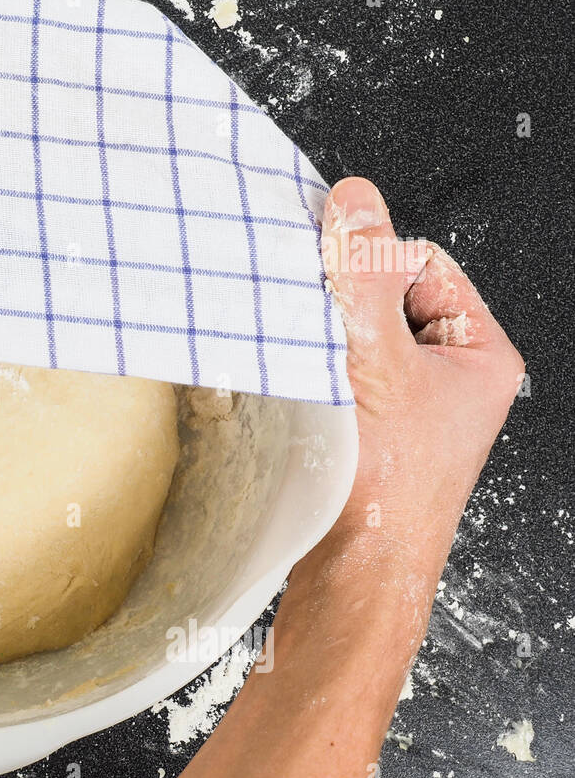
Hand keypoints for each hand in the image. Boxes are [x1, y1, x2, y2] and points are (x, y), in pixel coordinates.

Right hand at [320, 177, 523, 557]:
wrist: (356, 575)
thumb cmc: (386, 487)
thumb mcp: (377, 360)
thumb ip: (364, 276)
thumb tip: (356, 202)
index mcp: (481, 355)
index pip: (422, 265)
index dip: (372, 263)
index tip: (327, 270)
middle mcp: (452, 380)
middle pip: (384, 301)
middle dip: (340, 308)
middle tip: (313, 326)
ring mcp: (411, 410)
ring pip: (355, 341)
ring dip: (320, 344)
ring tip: (306, 368)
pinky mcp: (372, 434)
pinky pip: (337, 378)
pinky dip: (311, 377)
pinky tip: (296, 394)